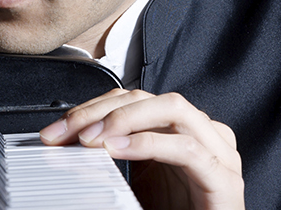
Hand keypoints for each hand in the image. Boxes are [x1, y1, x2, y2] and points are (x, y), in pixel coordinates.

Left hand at [40, 89, 241, 209]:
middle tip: (67, 133)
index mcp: (177, 131)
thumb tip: (64, 145)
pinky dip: (149, 144)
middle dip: (100, 111)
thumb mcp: (132, 183)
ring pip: (172, 108)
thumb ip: (108, 158)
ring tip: (91, 139)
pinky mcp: (223, 180)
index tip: (57, 130)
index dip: (91, 108)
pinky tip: (119, 149)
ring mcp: (217, 154)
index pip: (131, 99)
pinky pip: (187, 148)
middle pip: (147, 98)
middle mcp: (200, 134)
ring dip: (124, 119)